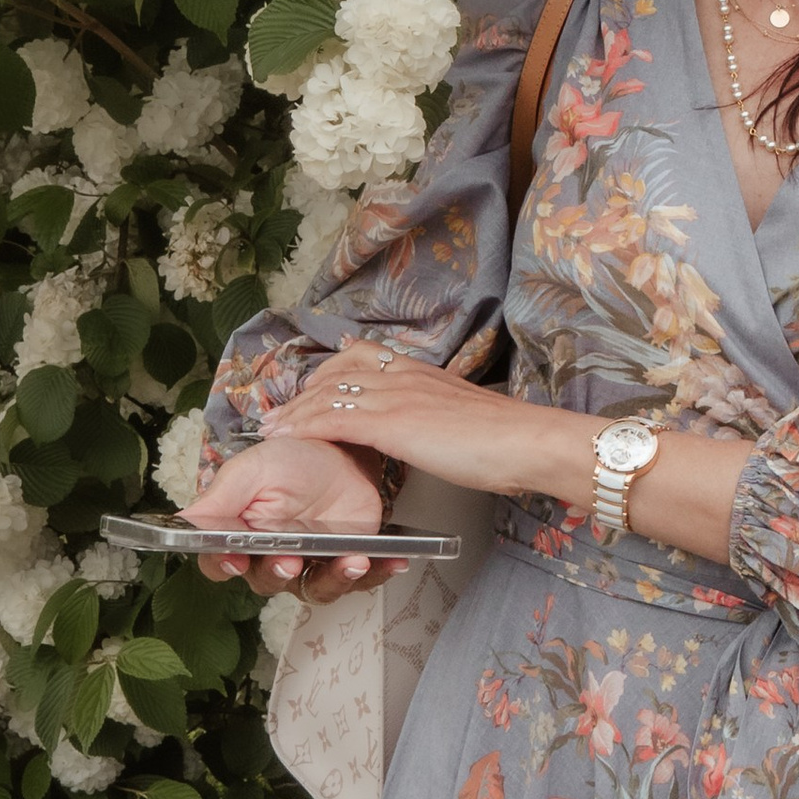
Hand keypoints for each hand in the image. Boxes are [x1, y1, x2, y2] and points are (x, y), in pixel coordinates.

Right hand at [174, 435, 395, 600]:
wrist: (342, 449)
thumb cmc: (290, 459)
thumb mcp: (252, 471)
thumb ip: (222, 499)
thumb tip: (184, 524)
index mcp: (240, 536)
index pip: (220, 563)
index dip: (224, 565)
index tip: (235, 559)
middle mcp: (271, 558)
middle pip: (268, 582)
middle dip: (280, 573)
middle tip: (290, 560)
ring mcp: (312, 564)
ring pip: (316, 589)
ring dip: (333, 578)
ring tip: (352, 560)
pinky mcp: (347, 560)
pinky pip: (361, 580)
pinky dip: (377, 573)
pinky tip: (391, 561)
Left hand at [271, 342, 592, 507]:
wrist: (525, 441)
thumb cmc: (506, 439)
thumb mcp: (463, 417)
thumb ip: (437, 416)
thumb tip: (429, 431)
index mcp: (421, 372)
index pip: (361, 357)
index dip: (329, 374)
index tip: (311, 391)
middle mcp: (403, 375)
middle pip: (336, 374)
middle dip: (302, 394)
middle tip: (280, 413)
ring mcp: (395, 396)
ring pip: (327, 395)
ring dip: (293, 413)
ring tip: (272, 429)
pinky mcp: (390, 422)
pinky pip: (333, 420)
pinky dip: (304, 427)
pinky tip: (287, 439)